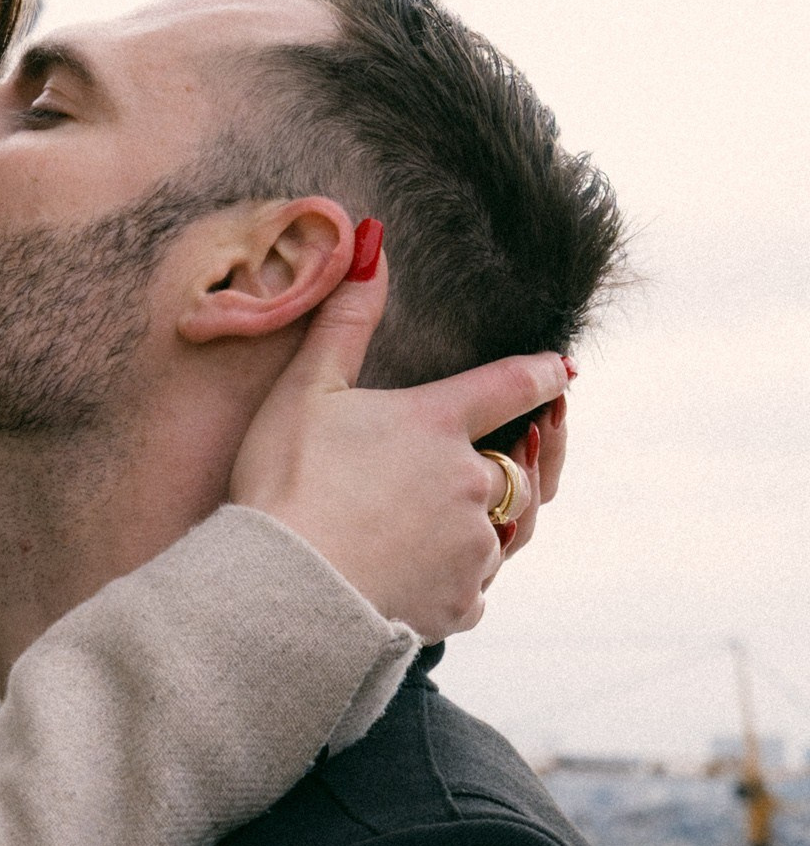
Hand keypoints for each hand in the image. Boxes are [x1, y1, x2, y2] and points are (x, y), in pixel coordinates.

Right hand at [228, 250, 572, 640]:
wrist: (282, 589)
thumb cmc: (284, 483)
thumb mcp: (306, 390)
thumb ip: (345, 321)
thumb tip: (372, 243)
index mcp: (439, 423)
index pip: (515, 386)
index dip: (543, 375)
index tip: (563, 371)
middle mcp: (471, 482)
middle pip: (520, 466)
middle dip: (520, 459)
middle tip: (517, 454)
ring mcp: (472, 547)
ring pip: (505, 530)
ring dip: (490, 522)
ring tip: (457, 520)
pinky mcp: (460, 602)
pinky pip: (478, 587)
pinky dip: (459, 579)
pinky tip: (425, 574)